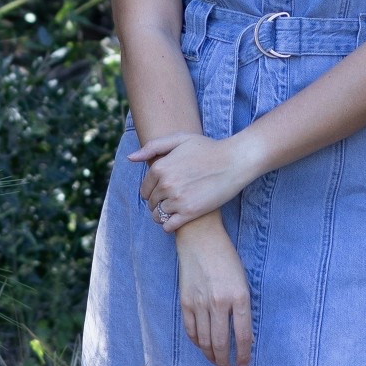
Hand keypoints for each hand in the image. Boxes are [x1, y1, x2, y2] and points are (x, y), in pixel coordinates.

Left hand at [130, 130, 262, 229]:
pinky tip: (178, 219)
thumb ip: (153, 147)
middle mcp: (165, 184)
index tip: (163, 191)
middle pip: (151, 203)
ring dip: (164, 215)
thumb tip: (131, 158)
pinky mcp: (190, 213)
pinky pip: (168, 226)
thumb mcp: (180, 139)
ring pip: (158, 215)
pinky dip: (169, 226)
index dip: (151, 192)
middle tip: (172, 200)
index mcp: (160, 167)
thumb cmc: (208, 148)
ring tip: (176, 210)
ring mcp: (177, 200)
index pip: (144, 189)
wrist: (234, 161)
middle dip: (158, 203)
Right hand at [174, 216, 252, 365]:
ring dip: (210, 356)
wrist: (200, 238)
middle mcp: (219, 303)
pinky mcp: (186, 301)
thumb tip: (241, 334)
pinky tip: (202, 347)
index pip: (243, 335)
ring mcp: (200, 303)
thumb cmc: (226, 258)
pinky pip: (191, 329)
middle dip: (225, 362)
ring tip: (216, 364)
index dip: (243, 355)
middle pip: (221, 342)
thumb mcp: (242, 280)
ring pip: (204, 340)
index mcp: (239, 297)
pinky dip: (196, 342)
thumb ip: (242, 306)